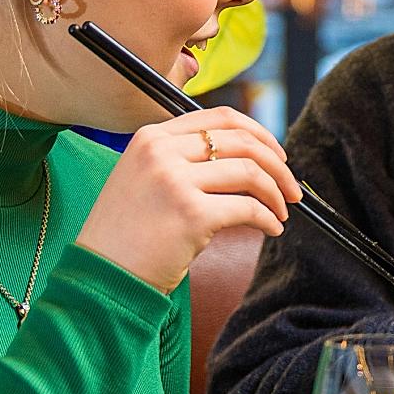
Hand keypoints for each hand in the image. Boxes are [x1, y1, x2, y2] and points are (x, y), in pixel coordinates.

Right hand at [76, 107, 301, 292]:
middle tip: (292, 189)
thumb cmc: (127, 234)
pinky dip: (268, 218)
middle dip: (278, 165)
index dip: (260, 133)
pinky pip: (248, 208)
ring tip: (282, 211)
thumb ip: (182, 159)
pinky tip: (271, 229)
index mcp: (150, 138)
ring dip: (276, 193)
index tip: (278, 155)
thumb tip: (245, 156)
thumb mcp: (144, 179)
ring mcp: (174, 181)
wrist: (101, 276)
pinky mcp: (190, 214)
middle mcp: (161, 152)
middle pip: (242, 141)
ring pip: (250, 172)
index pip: (220, 117)